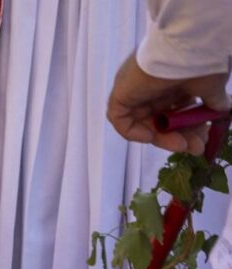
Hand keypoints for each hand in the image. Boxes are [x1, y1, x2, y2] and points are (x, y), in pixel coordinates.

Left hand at [107, 53, 229, 153]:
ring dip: (163, 138)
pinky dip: (134, 132)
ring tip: (184, 146)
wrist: (189, 46)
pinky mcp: (121, 93)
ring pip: (144, 122)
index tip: (202, 139)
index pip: (175, 111)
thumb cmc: (202, 61)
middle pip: (160, 120)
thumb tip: (222, 110)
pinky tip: (153, 137)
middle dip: (178, 136)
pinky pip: (121, 120)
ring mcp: (135, 90)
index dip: (187, 128)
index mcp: (172, 81)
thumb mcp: (211, 85)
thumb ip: (212, 100)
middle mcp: (152, 86)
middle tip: (195, 148)